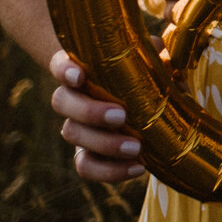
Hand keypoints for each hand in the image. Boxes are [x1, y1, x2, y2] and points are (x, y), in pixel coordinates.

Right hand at [49, 50, 146, 182]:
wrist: (143, 109)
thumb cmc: (141, 77)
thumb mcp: (149, 64)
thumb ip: (154, 55)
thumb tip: (160, 50)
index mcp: (81, 71)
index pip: (61, 65)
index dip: (64, 69)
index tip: (79, 76)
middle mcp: (72, 98)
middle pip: (61, 102)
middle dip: (89, 110)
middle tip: (121, 115)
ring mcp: (77, 127)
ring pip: (72, 135)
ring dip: (104, 143)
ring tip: (137, 147)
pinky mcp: (86, 154)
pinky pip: (85, 167)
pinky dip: (110, 171)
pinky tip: (139, 167)